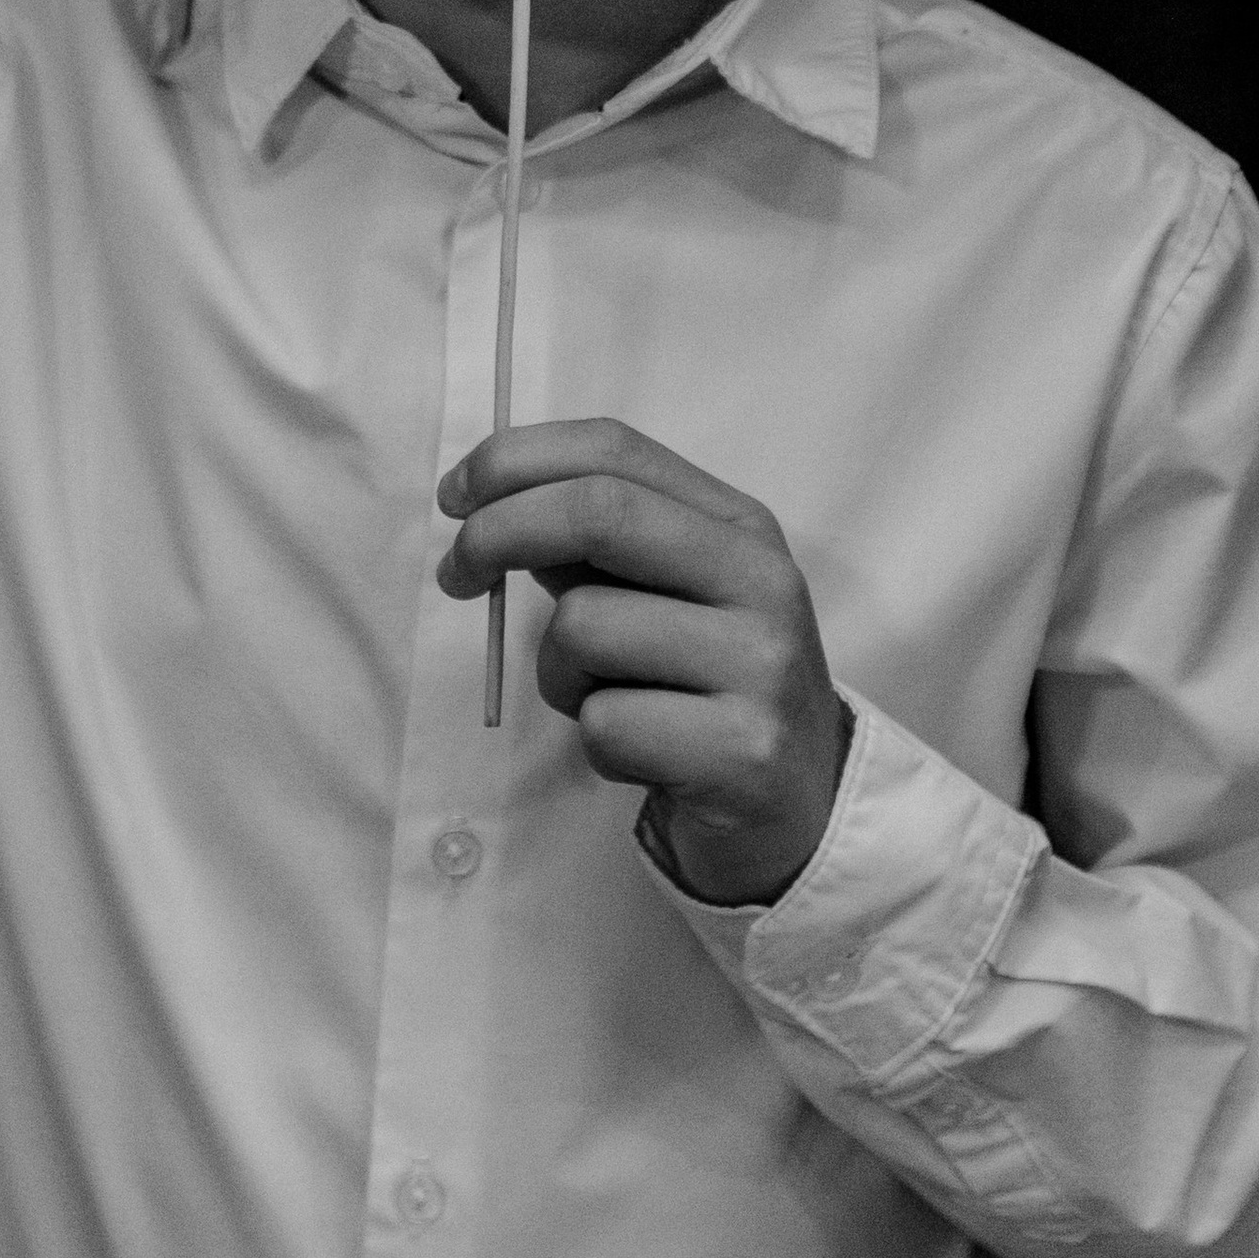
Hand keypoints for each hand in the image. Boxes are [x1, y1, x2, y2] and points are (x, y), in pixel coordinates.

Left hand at [435, 417, 848, 902]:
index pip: (615, 450)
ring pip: (583, 627)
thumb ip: (594, 546)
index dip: (516, 460)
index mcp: (739, 526)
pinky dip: (596, 745)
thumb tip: (489, 506)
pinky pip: (605, 724)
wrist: (803, 807)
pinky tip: (645, 757)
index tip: (455, 496)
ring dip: (559, 674)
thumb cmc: (705, 689)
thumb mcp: (663, 596)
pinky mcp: (743, 752)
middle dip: (498, 532)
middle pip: (598, 512)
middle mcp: (761, 580)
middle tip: (456, 572)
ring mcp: (761, 665)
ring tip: (610, 703)